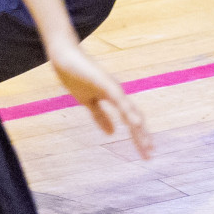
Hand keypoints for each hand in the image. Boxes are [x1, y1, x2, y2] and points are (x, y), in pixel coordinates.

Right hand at [47, 43, 152, 159]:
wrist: (64, 58)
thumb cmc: (77, 77)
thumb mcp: (88, 102)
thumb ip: (100, 116)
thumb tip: (112, 133)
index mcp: (115, 98)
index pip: (131, 120)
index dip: (139, 136)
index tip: (146, 153)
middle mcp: (118, 93)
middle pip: (134, 117)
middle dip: (142, 137)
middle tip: (149, 155)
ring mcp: (112, 87)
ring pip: (129, 110)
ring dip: (138, 128)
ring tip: (146, 144)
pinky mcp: (104, 82)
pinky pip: (118, 99)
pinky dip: (127, 110)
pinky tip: (134, 121)